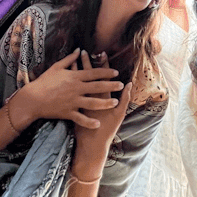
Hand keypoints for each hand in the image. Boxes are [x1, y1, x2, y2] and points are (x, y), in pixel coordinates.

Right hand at [14, 48, 123, 129]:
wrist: (32, 98)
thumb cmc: (44, 81)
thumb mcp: (57, 67)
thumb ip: (70, 59)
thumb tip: (79, 49)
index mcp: (74, 76)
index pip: (94, 73)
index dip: (106, 72)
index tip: (116, 73)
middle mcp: (76, 88)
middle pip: (97, 87)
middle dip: (111, 86)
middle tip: (121, 86)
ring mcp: (73, 101)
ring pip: (93, 102)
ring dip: (105, 103)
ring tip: (115, 103)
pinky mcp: (68, 112)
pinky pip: (81, 118)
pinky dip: (89, 121)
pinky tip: (98, 123)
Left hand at [70, 51, 131, 178]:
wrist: (92, 145)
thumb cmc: (108, 130)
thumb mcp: (119, 115)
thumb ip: (125, 99)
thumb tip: (129, 84)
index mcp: (103, 97)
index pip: (103, 77)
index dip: (103, 65)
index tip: (102, 54)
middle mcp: (90, 97)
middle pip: (88, 78)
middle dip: (88, 64)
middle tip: (86, 51)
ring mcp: (81, 103)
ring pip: (77, 84)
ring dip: (76, 71)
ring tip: (73, 60)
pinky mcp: (73, 108)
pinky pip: (70, 91)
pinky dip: (69, 84)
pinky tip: (67, 77)